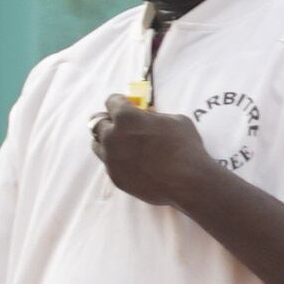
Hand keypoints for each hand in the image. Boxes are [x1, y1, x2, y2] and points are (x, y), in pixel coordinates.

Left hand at [89, 99, 222, 208]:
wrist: (186, 182)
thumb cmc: (185, 146)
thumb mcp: (174, 120)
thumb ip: (153, 116)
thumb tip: (146, 116)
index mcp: (126, 118)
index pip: (111, 102)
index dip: (119, 101)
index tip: (125, 104)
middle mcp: (112, 137)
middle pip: (97, 123)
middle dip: (108, 120)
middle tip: (118, 123)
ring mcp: (110, 159)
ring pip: (98, 145)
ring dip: (107, 140)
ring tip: (122, 142)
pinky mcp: (114, 177)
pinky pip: (110, 163)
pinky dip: (117, 159)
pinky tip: (132, 161)